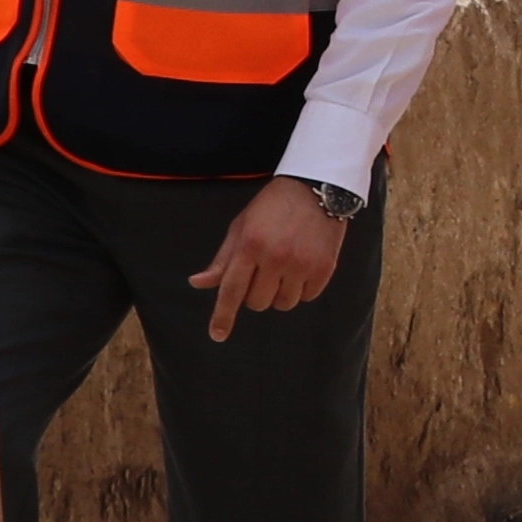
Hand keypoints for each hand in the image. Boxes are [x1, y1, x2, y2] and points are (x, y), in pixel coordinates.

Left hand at [191, 177, 351, 340]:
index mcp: (250, 245)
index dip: (223, 315)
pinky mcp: (324, 267)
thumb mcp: (241, 227)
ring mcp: (302, 263)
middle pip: (257, 302)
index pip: (232, 289)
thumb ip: (222, 259)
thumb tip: (197, 283)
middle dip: (256, 293)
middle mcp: (276, 257)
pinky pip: (307, 297)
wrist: (316, 187)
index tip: (218, 335)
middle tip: (264, 271)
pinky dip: (301, 289)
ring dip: (279, 294)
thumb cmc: (272, 206)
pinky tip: (302, 267)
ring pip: (283, 304)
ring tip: (284, 268)